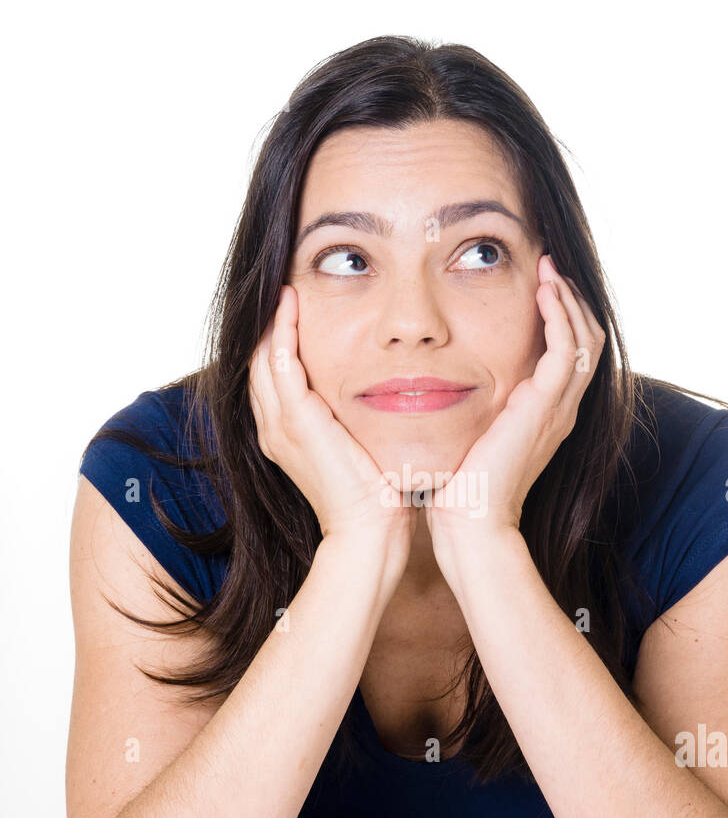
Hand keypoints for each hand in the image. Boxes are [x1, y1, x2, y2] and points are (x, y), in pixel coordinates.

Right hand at [248, 285, 418, 556]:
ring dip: (272, 319)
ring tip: (284, 287)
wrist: (370, 530)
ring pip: (262, 356)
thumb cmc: (376, 495)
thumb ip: (354, 421)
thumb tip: (378, 396)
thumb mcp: (358, 446)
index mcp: (286, 435)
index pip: (272, 375)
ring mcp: (280, 425)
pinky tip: (291, 303)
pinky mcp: (296, 421)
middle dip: (269, 323)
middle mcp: (273, 428)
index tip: (293, 307)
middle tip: (283, 287)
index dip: (277, 339)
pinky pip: (280, 362)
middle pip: (258, 361)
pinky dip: (283, 329)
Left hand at [424, 253, 605, 555]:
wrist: (471, 522)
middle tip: (552, 266)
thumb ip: (478, 407)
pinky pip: (566, 349)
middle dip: (572, 299)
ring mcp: (558, 408)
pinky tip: (544, 292)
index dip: (563, 316)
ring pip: (584, 338)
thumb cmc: (462, 486)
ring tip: (550, 269)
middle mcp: (561, 409)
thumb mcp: (474, 434)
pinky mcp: (545, 406)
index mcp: (547, 414)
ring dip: (568, 298)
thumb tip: (449, 382)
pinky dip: (559, 316)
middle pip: (588, 339)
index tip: (542, 284)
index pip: (571, 353)